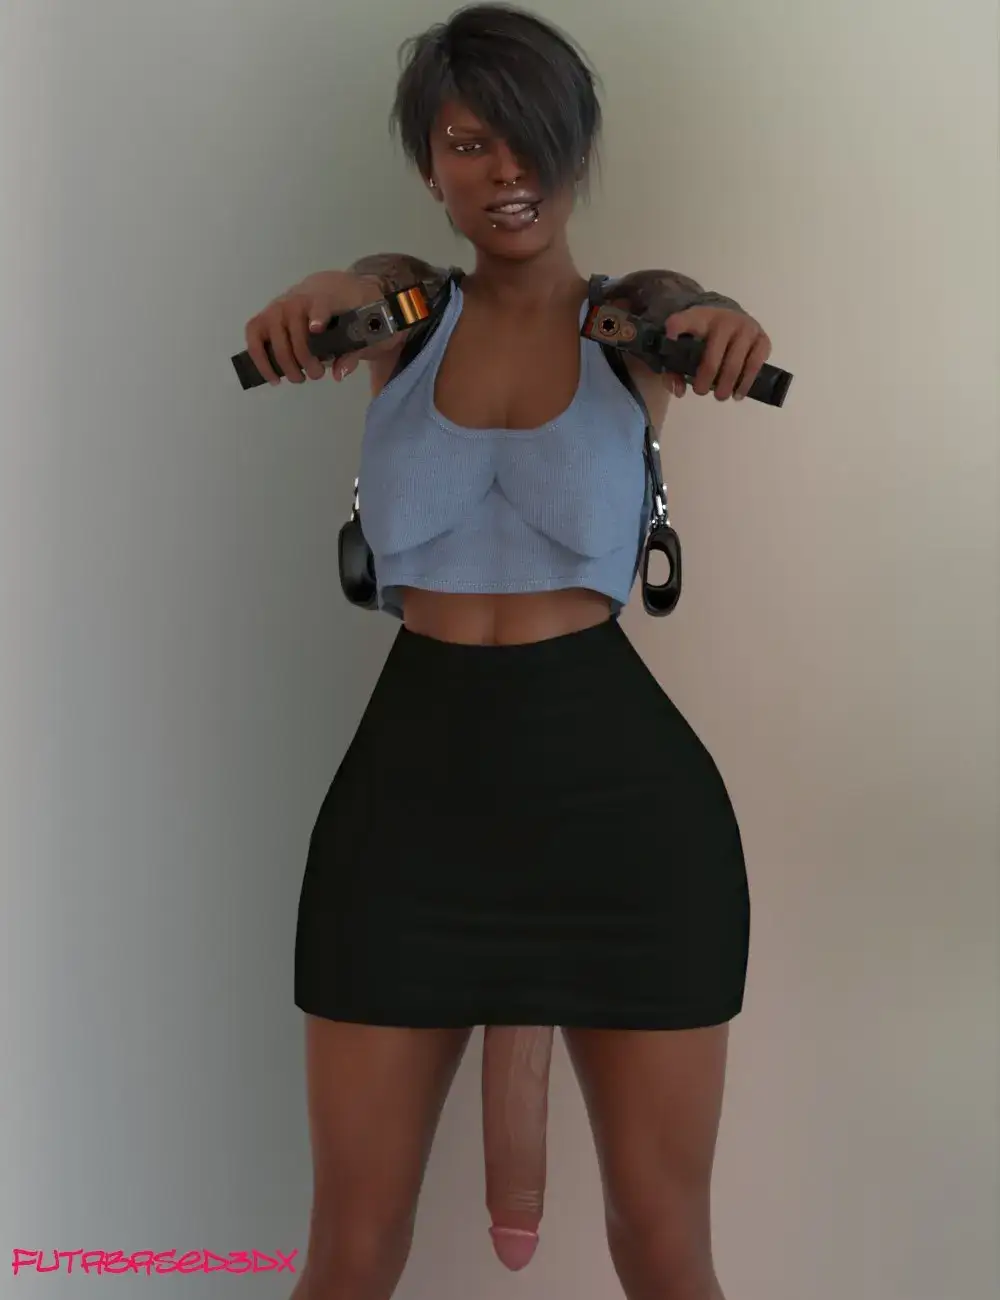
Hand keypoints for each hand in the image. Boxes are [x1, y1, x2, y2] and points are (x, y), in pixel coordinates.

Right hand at [242, 271, 387, 386]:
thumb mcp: (364, 328)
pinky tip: (273, 378)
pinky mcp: (266, 316)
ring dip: (284, 361)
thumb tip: (339, 372)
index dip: (318, 315)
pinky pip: (254, 335)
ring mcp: (279, 305)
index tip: (316, 329)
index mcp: (327, 295)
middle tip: (317, 375)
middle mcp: (299, 297)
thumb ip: (354, 351)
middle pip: (295, 327)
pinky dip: (260, 358)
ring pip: (273, 333)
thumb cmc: (351, 311)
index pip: (321, 303)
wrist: (336, 289)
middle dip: (304, 357)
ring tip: (298, 378)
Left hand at [662, 306, 770, 401]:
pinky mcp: (762, 338)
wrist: (733, 319)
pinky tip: (738, 393)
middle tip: (700, 392)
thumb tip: (679, 391)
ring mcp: (746, 328)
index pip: (684, 320)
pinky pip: (755, 364)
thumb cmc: (704, 336)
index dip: (676, 327)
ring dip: (726, 385)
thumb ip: (674, 369)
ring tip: (720, 396)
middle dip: (705, 380)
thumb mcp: (686, 344)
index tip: (670, 338)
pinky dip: (746, 382)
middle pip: (712, 357)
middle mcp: (725, 320)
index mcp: (700, 318)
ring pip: (735, 364)